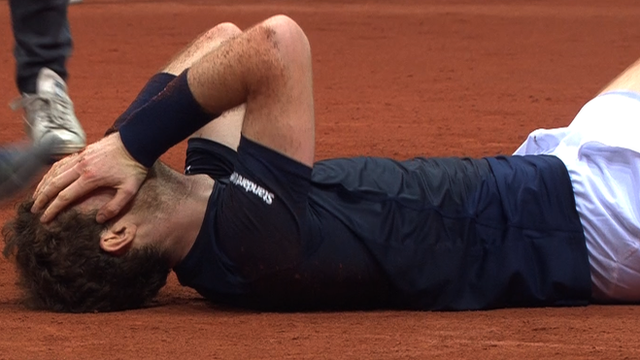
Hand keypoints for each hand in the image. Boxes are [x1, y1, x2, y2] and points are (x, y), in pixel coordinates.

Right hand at [32, 133, 148, 222]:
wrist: (136, 141)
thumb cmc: (134, 166)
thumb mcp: (129, 190)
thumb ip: (114, 206)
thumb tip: (99, 219)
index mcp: (90, 178)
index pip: (65, 197)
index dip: (53, 209)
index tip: (44, 219)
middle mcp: (80, 167)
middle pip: (54, 184)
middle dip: (42, 198)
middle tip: (33, 210)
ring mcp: (80, 157)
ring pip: (55, 172)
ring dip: (43, 185)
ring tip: (36, 196)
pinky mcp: (82, 152)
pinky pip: (61, 163)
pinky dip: (51, 172)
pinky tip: (49, 177)